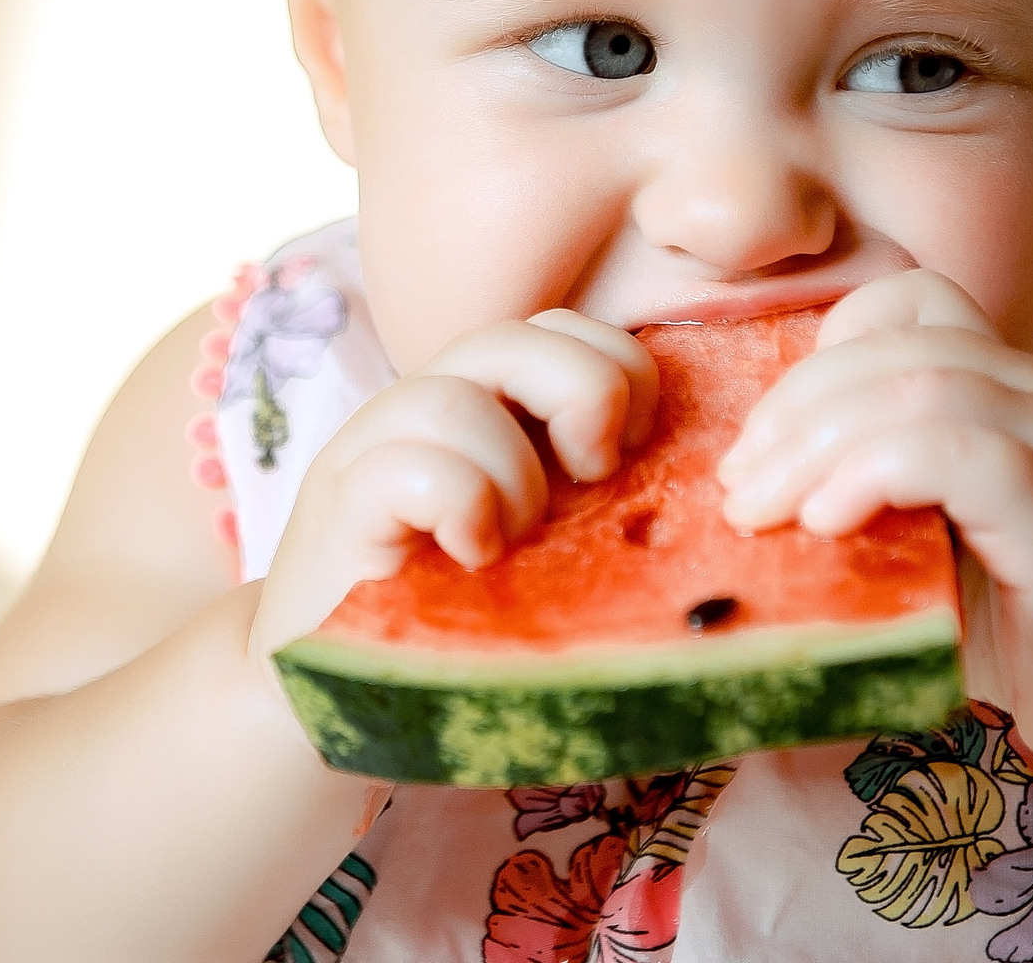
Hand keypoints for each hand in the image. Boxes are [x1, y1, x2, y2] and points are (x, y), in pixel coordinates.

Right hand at [248, 311, 657, 662]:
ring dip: (511, 475)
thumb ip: (597, 509)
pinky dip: (460, 506)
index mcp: (484, 413)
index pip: (561, 329)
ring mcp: (369, 453)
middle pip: (512, 333)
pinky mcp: (337, 511)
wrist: (324, 703)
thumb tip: (709, 505)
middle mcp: (424, 413)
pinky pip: (404, 466)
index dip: (619, 370)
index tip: (636, 457)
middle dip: (583, 393)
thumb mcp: (543, 554)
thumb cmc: (455, 632)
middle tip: (594, 480)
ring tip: (513, 544)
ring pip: (452, 395)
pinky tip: (470, 559)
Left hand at [716, 269, 1032, 778]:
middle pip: (895, 345)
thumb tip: (756, 496)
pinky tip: (823, 523)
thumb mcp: (944, 545)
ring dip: (816, 442)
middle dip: (793, 406)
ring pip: (915, 385)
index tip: (768, 436)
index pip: (913, 301)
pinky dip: (869, 473)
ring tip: (759, 508)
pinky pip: (951, 449)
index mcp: (1018, 388)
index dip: (824, 348)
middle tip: (737, 482)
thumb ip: (880, 498)